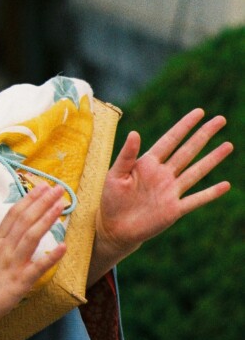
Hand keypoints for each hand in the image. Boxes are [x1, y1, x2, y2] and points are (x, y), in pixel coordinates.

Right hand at [0, 184, 66, 330]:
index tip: (42, 187)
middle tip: (57, 188)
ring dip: (47, 218)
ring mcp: (12, 263)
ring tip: (61, 205)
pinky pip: (37, 267)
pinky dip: (51, 256)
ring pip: (31, 236)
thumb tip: (11, 232)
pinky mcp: (20, 281)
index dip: (29, 199)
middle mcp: (5, 248)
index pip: (14, 214)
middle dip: (42, 202)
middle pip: (25, 219)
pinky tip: (63, 246)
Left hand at [91, 108, 232, 278]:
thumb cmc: (111, 199)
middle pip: (188, 151)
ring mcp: (170, 191)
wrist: (114, 228)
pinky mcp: (174, 210)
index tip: (200, 112)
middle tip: (221, 120)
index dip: (184, 126)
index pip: (170, 140)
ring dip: (212, 159)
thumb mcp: (115, 175)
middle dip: (204, 135)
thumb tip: (134, 132)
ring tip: (228, 145)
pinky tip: (225, 185)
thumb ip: (126, 155)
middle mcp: (163, 174)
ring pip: (196, 172)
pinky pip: (195, 200)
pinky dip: (210, 193)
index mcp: (148, 163)